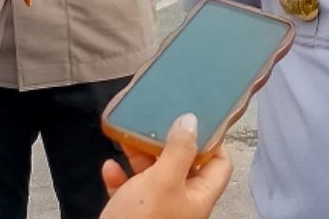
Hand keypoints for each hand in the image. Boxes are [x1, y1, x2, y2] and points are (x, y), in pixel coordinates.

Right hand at [99, 114, 231, 218]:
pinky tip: (109, 167)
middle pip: (182, 166)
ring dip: (139, 158)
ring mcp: (156, 211)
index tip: (196, 119)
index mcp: (199, 197)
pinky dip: (119, 178)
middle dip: (166, 144)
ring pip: (153, 177)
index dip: (212, 140)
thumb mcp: (163, 181)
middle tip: (155, 122)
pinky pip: (129, 192)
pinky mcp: (131, 216)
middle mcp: (181, 204)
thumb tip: (192, 120)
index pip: (219, 163)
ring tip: (127, 139)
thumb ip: (179, 150)